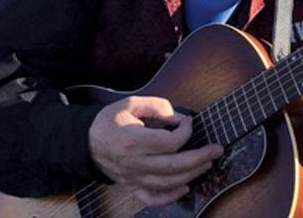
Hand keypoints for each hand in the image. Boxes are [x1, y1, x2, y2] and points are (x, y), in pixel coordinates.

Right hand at [88, 96, 223, 206]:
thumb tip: (177, 117)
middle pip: (174, 166)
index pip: (169, 142)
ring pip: (168, 184)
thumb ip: (156, 106)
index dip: (185, 131)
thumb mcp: (130, 104)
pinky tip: (185, 188)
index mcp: (133, 142)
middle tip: (217, 149)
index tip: (189, 121)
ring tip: (207, 163)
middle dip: (200, 158)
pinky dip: (170, 197)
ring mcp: (133, 178)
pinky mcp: (132, 187)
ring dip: (192, 175)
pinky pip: (152, 199)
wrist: (86, 143)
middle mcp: (134, 164)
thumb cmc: (109, 121)